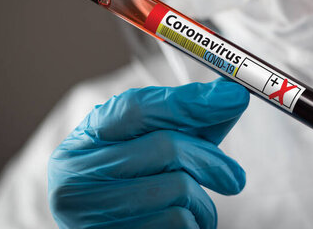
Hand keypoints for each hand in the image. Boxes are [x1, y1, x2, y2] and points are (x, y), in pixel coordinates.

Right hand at [48, 79, 248, 228]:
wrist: (98, 228)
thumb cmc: (124, 184)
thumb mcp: (142, 145)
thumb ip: (184, 122)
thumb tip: (230, 95)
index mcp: (85, 139)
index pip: (137, 108)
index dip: (190, 100)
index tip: (234, 97)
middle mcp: (78, 174)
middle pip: (165, 147)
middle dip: (210, 159)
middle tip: (234, 176)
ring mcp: (91, 213)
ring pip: (177, 189)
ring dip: (203, 200)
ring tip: (200, 206)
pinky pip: (177, 223)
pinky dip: (195, 222)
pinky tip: (187, 222)